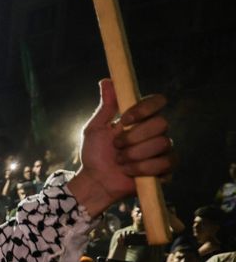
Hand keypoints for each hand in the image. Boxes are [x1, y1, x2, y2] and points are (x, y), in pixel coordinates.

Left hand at [75, 80, 171, 209]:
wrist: (95, 180)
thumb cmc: (95, 154)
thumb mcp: (96, 128)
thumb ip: (106, 106)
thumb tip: (107, 80)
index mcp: (141, 118)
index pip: (157, 101)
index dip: (144, 109)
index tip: (124, 120)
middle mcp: (155, 131)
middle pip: (161, 124)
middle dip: (134, 137)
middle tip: (117, 146)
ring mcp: (162, 150)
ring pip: (162, 143)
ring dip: (134, 155)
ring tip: (120, 161)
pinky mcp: (165, 168)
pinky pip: (165, 163)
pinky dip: (142, 168)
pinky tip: (129, 172)